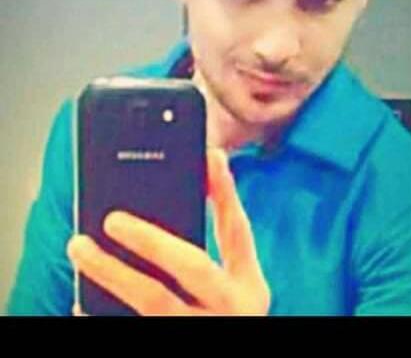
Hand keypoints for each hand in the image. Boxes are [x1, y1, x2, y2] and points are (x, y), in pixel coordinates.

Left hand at [67, 148, 270, 315]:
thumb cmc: (221, 315)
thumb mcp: (235, 284)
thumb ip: (222, 238)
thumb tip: (206, 169)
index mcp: (247, 289)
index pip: (238, 234)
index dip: (227, 193)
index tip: (209, 157)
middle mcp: (229, 311)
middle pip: (193, 267)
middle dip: (153, 237)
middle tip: (113, 218)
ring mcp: (198, 332)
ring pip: (153, 301)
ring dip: (111, 271)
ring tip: (79, 246)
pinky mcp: (168, 346)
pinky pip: (131, 330)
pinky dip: (100, 315)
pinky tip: (79, 301)